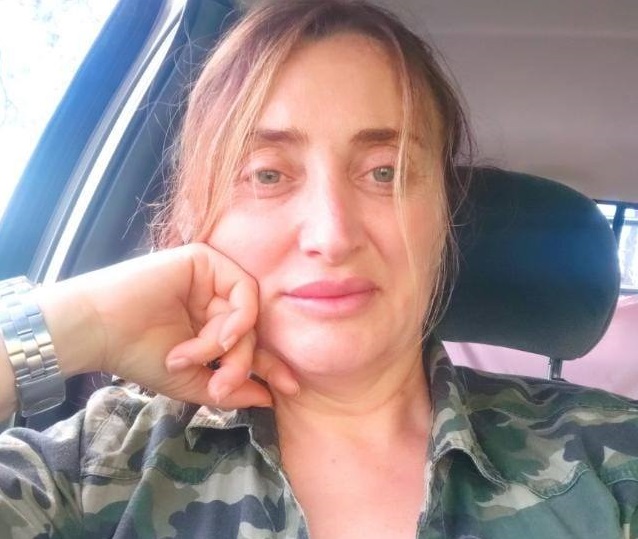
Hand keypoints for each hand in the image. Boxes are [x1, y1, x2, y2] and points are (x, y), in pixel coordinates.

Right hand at [39, 243, 297, 408]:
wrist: (100, 331)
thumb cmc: (138, 355)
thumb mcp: (192, 380)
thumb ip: (232, 387)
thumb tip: (270, 398)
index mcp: (210, 324)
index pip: (250, 344)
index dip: (271, 366)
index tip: (288, 389)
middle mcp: (214, 299)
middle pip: (253, 332)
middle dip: (243, 364)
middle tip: (221, 387)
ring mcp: (211, 279)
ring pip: (249, 315)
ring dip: (228, 346)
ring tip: (193, 360)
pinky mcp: (206, 261)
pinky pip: (243, 291)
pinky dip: (235, 320)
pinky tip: (217, 338)